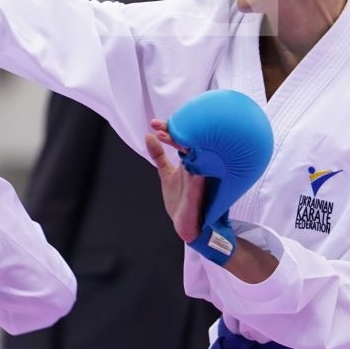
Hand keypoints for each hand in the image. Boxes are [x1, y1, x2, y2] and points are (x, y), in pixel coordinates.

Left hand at [146, 121, 206, 243]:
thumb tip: (149, 135)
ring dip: (182, 144)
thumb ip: (159, 156)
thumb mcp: (166, 173)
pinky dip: (194, 165)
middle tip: (157, 126)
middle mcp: (198, 165)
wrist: (188, 225)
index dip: (169, 130)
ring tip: (164, 134)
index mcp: (191, 160)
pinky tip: (186, 153)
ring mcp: (200, 177)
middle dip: (174, 132)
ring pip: (196, 155)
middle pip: (190, 143)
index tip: (154, 123)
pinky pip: (199, 176)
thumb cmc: (181, 199)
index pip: (182, 140)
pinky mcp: (199, 191)